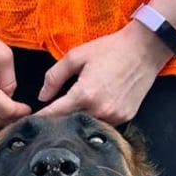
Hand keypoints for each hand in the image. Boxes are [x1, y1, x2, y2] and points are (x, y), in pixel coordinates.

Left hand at [35, 22, 174, 124]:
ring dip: (76, 123)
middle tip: (47, 120)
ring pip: (87, 127)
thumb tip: (42, 96)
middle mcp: (100, 110)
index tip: (30, 122)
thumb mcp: (76, 56)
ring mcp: (115, 117)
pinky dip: (94, 121)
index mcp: (85, 94)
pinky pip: (103, 125)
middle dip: (58, 122)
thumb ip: (54, 77)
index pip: (55, 114)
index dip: (41, 118)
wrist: (145, 49)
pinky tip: (90, 112)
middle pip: (70, 123)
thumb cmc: (111, 49)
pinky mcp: (125, 118)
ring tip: (68, 117)